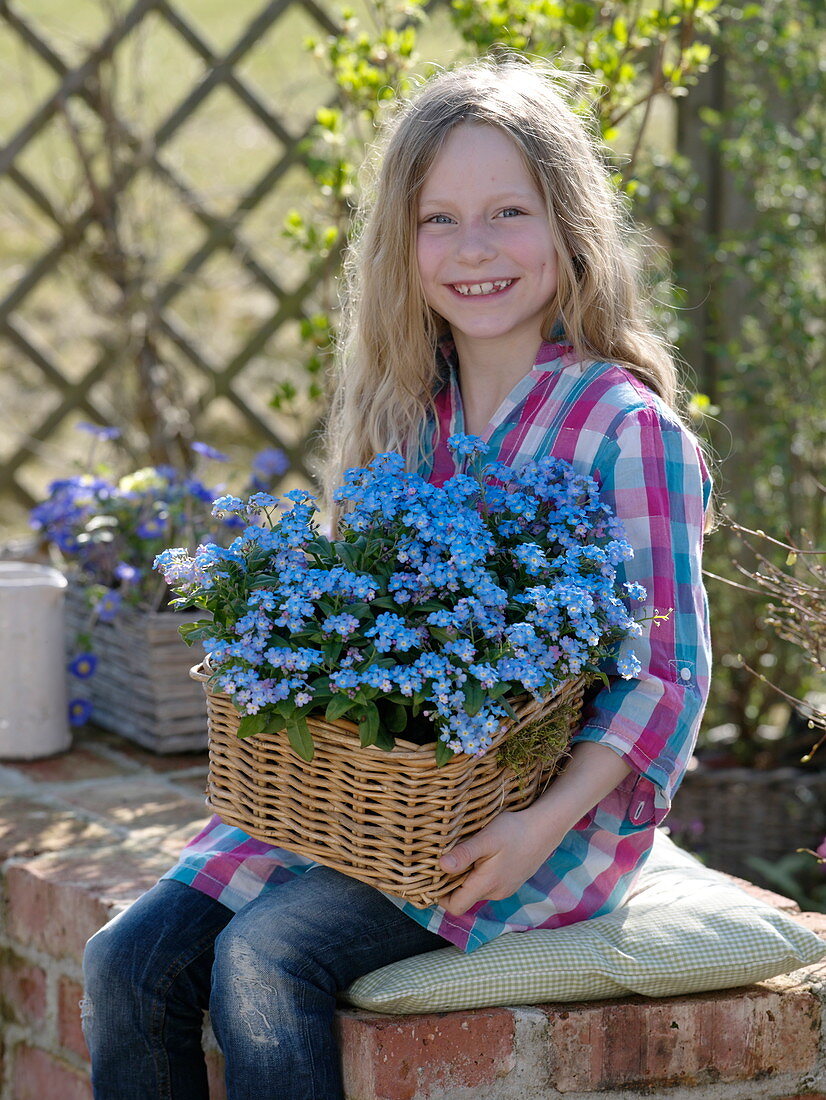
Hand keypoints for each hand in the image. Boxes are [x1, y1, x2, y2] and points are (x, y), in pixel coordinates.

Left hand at [438, 810, 562, 915]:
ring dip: (466, 876)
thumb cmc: (514, 831)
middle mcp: (495, 893)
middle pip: (464, 898)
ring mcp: (504, 889)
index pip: (455, 907)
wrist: (545, 829)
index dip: (440, 895)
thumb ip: (464, 854)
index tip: (433, 875)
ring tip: (465, 853)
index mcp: (486, 885)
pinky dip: (480, 873)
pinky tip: (483, 854)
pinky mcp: (510, 882)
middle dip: (452, 882)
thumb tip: (441, 866)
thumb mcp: (486, 838)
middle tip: (446, 858)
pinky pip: (488, 884)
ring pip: (476, 890)